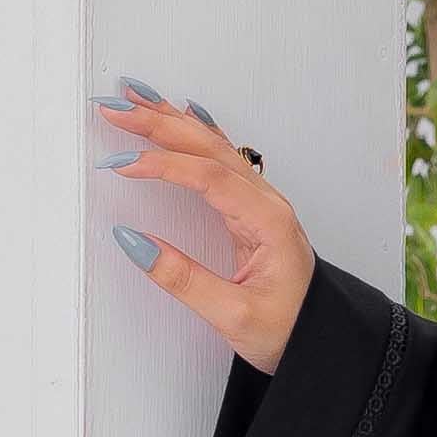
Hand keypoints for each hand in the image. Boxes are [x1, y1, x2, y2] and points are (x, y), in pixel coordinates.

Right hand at [93, 86, 318, 374]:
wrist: (323, 339)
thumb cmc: (289, 328)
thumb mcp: (234, 316)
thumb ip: (184, 280)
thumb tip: (135, 243)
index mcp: (267, 221)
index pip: (209, 177)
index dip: (164, 164)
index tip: (123, 162)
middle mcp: (265, 202)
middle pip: (208, 147)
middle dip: (158, 123)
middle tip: (114, 107)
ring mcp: (259, 201)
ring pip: (212, 146)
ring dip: (171, 120)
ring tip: (133, 97)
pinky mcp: (250, 208)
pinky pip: (219, 157)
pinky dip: (192, 133)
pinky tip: (180, 115)